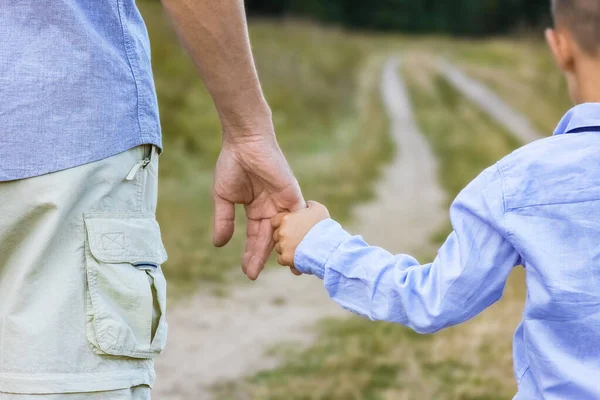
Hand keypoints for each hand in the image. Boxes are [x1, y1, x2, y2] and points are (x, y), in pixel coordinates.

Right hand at [212, 126, 304, 279]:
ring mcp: (284, 204)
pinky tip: (300, 249)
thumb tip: (219, 245)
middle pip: (270, 240)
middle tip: (254, 277)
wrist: (245, 142)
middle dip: (262, 257)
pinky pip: (300, 220)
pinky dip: (301, 235)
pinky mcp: (294, 196)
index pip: (256, 238)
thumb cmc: (233, 165)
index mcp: (257, 210)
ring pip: (287, 234)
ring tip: (289, 270)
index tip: (247, 272)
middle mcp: (273, 210)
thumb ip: (224, 221)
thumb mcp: (224, 198)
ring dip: (286, 251)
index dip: (251, 255)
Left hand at [271, 201, 329, 267]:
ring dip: (287, 249)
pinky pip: (282, 260)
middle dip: (285, 237)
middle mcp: (282, 232)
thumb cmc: (324, 226)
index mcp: (286, 219)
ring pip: (279, 248)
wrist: (329, 246)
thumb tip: (306, 205)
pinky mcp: (286, 258)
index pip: (275, 221)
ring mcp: (283, 245)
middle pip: (277, 235)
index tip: (292, 228)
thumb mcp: (318, 209)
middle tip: (298, 239)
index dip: (282, 225)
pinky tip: (299, 258)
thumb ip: (308, 205)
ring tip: (301, 250)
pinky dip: (289, 260)